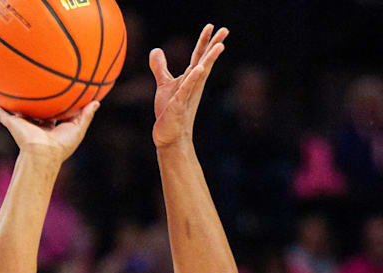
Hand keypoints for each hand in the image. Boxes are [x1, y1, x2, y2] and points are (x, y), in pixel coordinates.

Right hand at [0, 100, 99, 162]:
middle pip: (36, 112)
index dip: (55, 106)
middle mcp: (37, 126)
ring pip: (19, 112)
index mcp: (51, 128)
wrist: (43, 153)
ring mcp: (24, 125)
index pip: (53, 115)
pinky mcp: (14, 124)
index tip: (59, 95)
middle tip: (37, 88)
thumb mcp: (78, 128)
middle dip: (36, 103)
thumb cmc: (62, 145)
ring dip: (15, 103)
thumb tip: (97, 102)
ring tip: (12, 90)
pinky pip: (3, 114)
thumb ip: (86, 115)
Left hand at [150, 24, 227, 147]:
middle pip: (204, 61)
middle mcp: (193, 85)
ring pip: (201, 73)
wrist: (170, 136)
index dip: (204, 41)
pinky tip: (198, 69)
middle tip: (225, 29)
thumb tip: (156, 49)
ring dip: (210, 59)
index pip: (198, 56)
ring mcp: (188, 94)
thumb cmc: (169, 112)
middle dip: (214, 45)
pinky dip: (193, 79)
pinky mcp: (179, 105)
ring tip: (220, 45)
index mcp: (191, 79)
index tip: (212, 26)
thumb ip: (160, 67)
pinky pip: (187, 89)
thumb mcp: (164, 85)